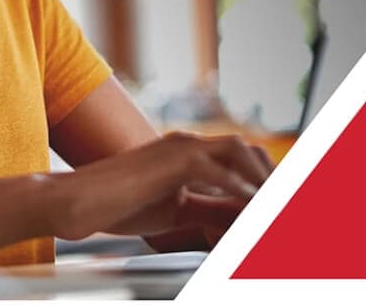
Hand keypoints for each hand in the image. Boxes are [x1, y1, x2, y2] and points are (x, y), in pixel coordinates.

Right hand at [44, 132, 272, 241]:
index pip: (239, 158)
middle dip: (272, 176)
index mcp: (186, 153)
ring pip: (239, 151)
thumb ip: (207, 210)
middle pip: (247, 149)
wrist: (76, 202)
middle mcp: (186, 143)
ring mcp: (178, 148)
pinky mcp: (171, 161)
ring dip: (262, 179)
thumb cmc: (115, 206)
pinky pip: (218, 170)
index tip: (281, 205)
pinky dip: (240, 187)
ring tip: (276, 206)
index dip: (264, 179)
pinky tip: (252, 206)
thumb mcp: (173, 210)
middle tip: (289, 206)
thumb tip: (238, 221)